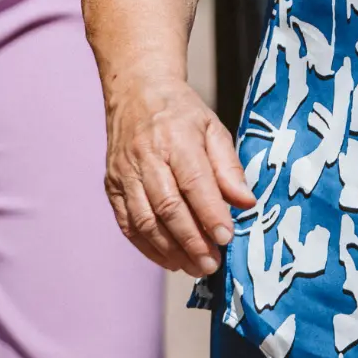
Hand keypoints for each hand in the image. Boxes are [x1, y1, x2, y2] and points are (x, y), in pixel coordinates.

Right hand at [102, 76, 254, 277]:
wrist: (136, 91)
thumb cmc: (181, 112)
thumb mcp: (213, 128)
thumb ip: (229, 167)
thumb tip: (246, 202)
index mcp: (176, 138)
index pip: (194, 181)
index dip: (210, 213)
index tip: (227, 238)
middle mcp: (146, 156)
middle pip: (167, 206)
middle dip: (191, 240)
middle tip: (212, 264)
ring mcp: (124, 172)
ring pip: (145, 220)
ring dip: (170, 249)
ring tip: (193, 267)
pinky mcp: (111, 185)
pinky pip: (127, 223)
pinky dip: (147, 246)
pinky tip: (168, 259)